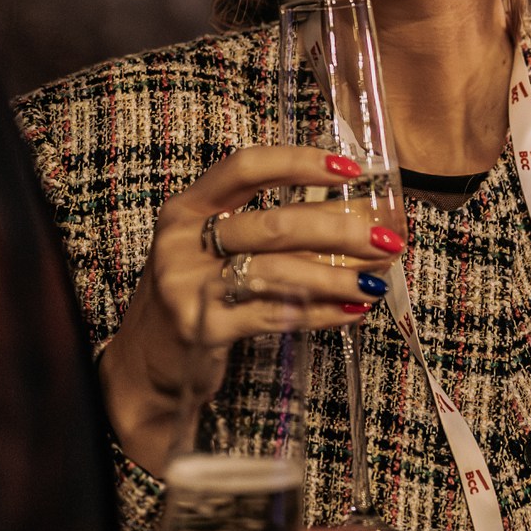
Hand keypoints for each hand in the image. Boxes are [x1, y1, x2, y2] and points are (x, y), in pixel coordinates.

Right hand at [99, 146, 403, 474]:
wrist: (144, 367)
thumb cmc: (192, 298)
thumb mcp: (209, 252)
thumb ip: (262, 229)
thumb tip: (350, 217)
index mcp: (185, 209)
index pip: (246, 168)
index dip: (299, 162)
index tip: (350, 169)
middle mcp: (181, 242)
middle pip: (273, 225)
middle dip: (338, 230)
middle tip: (385, 239)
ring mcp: (187, 286)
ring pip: (278, 273)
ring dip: (337, 277)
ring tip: (376, 282)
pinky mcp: (201, 328)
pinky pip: (274, 315)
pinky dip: (319, 313)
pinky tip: (349, 311)